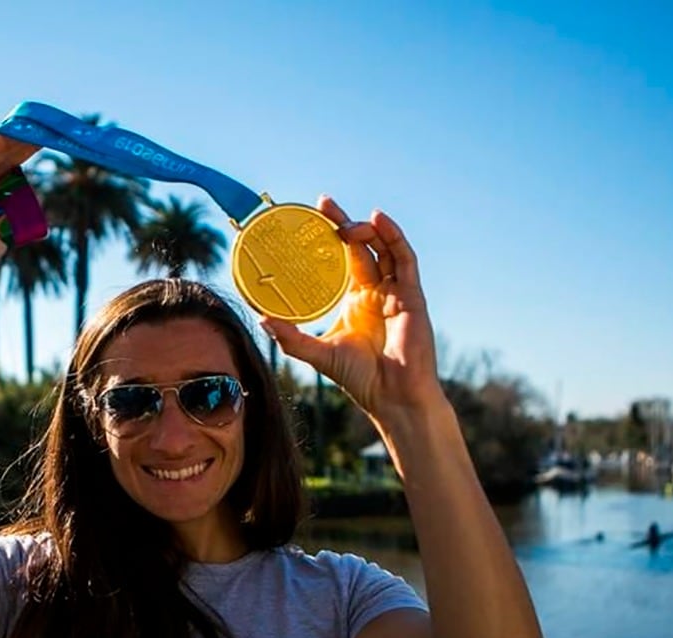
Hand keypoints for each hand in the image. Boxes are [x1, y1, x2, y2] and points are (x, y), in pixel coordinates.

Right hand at [0, 134, 38, 295]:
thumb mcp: (0, 234)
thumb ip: (14, 213)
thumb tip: (35, 195)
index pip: (9, 174)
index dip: (26, 160)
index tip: (48, 147)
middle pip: (4, 159)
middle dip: (25, 146)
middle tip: (48, 129)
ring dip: (16, 139)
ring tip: (38, 126)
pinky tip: (16, 130)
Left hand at [260, 196, 441, 419]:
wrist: (392, 397)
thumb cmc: (361, 379)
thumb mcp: (318, 353)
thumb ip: (292, 338)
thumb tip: (261, 319)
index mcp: (355, 300)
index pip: (341, 260)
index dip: (328, 238)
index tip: (308, 219)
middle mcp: (375, 291)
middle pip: (360, 247)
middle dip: (342, 224)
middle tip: (322, 205)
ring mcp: (395, 291)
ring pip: (383, 248)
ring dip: (365, 229)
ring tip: (344, 221)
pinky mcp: (412, 295)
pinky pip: (404, 259)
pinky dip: (394, 237)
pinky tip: (379, 220)